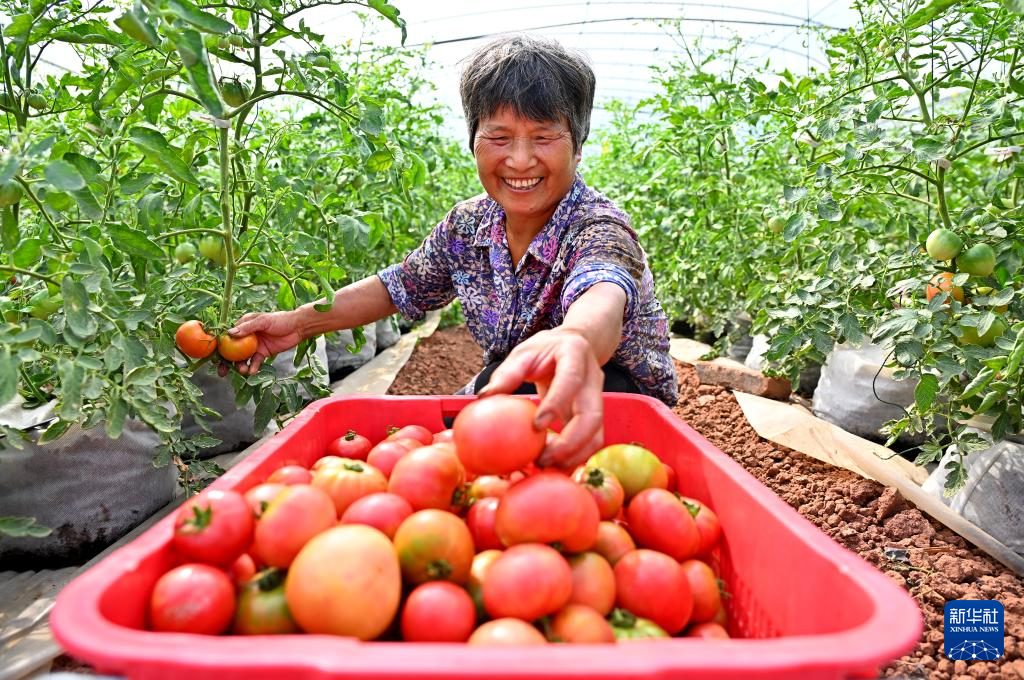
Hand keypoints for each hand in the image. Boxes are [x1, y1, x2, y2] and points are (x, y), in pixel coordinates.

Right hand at [225, 310, 304, 375]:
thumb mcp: (263, 321)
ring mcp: (254, 346)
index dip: (220, 347)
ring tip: (242, 371)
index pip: (228, 337)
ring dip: (240, 366)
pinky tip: (252, 372)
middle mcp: (246, 336)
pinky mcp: (263, 353)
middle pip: (232, 350)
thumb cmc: (280, 319)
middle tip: (222, 372)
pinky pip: (255, 362)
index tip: (215, 358)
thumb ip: (247, 327)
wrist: (298, 327)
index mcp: (243, 325)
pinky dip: (253, 367)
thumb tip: (229, 333)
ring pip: (242, 358)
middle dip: (226, 362)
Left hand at [479, 328, 603, 468]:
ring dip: (575, 455)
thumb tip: (483, 397)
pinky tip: (555, 466)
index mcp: (575, 354)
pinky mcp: (596, 415)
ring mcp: (598, 398)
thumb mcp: (524, 353)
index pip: (571, 380)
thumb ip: (507, 374)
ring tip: (547, 468)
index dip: (556, 404)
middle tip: (542, 460)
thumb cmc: (545, 351)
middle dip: (570, 443)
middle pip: (592, 415)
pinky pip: (592, 441)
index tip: (537, 427)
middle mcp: (593, 378)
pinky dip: (576, 457)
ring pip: (596, 433)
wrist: (576, 345)